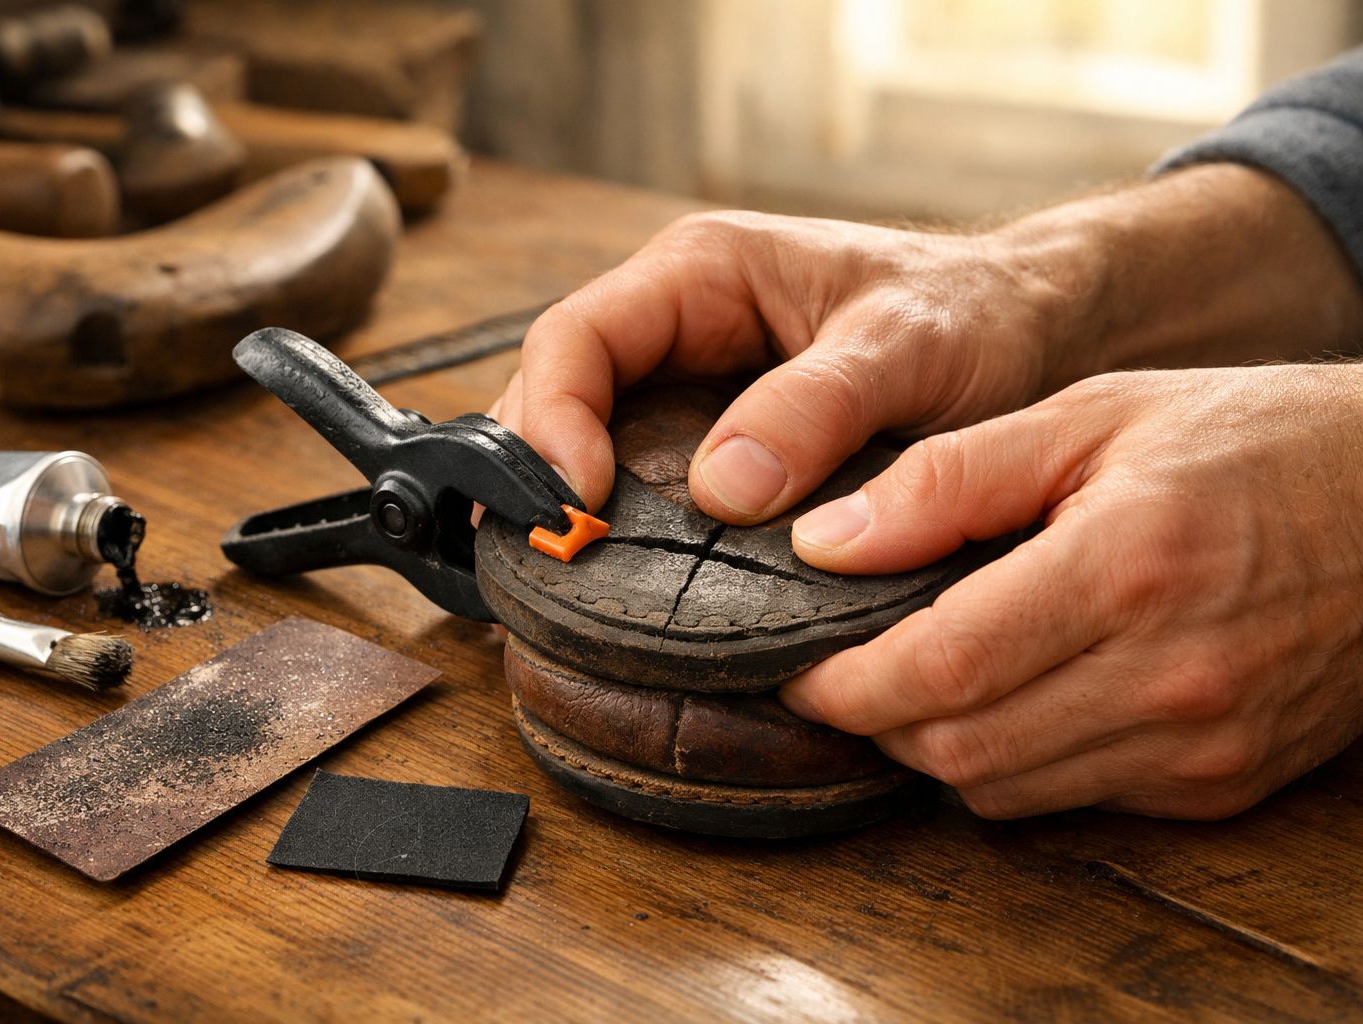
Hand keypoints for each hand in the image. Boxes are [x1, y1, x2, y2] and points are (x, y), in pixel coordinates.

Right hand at [493, 165, 1362, 523]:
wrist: (1033, 332)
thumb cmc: (974, 316)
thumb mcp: (908, 349)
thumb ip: (818, 407)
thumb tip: (723, 491)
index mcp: (700, 273)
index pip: (575, 337)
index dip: (552, 420)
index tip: (578, 503)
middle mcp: (676, 326)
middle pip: (558, 395)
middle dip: (536, 475)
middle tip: (548, 563)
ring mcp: (690, 387)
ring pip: (588, 443)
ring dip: (566, 508)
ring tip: (562, 586)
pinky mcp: (715, 440)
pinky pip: (640, 480)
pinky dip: (620, 530)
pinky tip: (620, 586)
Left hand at [780, 365, 1362, 818]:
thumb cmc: (1248, 439)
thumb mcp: (1092, 416)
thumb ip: (950, 479)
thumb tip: (825, 543)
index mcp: (1125, 567)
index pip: (937, 669)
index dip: (840, 683)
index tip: (792, 663)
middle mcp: (1168, 676)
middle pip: (957, 747)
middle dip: (875, 721)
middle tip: (843, 669)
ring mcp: (1202, 744)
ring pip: (1004, 790)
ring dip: (937, 746)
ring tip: (922, 676)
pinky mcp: (1221, 782)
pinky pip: (1073, 799)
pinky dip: (1015, 760)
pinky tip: (1015, 694)